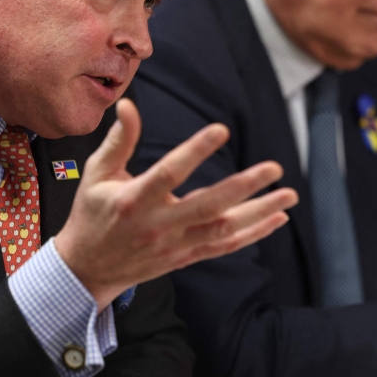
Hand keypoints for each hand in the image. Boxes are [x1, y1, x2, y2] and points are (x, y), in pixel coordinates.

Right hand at [54, 98, 297, 308]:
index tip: (221, 129)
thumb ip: (118, 141)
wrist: (87, 271)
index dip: (195, 151)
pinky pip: (225, 247)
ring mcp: (175, 245)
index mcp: (134, 200)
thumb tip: (128, 105)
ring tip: (289, 195)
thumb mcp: (96, 175)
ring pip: (223, 230)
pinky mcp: (185, 257)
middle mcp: (158, 225)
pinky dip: (253, 234)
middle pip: (207, 206)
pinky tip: (277, 219)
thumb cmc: (92, 215)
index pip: (169, 173)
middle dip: (244, 187)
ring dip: (259, 213)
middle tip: (274, 168)